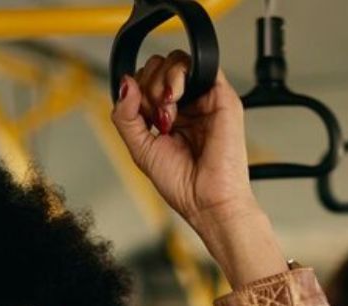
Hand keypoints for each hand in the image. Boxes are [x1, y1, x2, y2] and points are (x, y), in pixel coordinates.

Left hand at [111, 52, 285, 287]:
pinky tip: (175, 99)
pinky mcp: (222, 97)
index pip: (147, 82)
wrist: (207, 201)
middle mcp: (189, 105)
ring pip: (177, 61)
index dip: (137, 92)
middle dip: (147, 87)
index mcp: (171, 116)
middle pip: (160, 67)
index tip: (141, 118)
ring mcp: (205, 99)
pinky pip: (199, 65)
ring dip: (160, 82)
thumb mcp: (139, 148)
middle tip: (155, 117)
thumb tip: (125, 83)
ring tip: (167, 114)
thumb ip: (125, 115)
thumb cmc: (182, 185)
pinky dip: (178, 75)